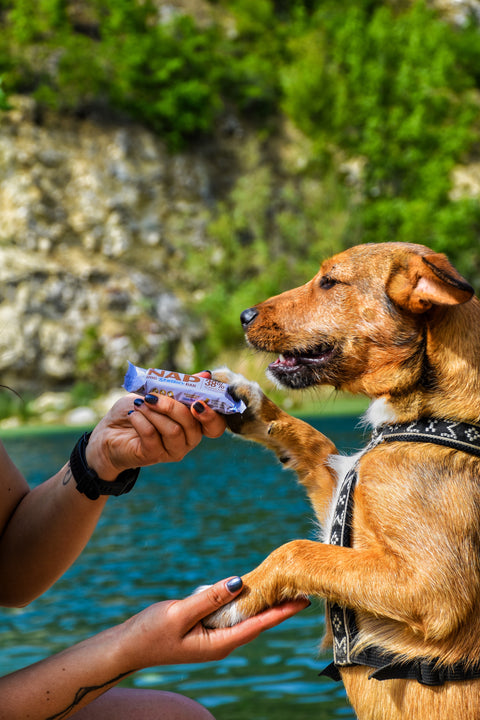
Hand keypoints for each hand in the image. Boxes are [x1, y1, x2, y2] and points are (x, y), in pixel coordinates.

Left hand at [86, 373, 226, 479]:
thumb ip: (182, 386)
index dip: (212, 416)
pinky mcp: (153, 456)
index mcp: (194, 424)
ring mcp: (172, 451)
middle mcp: (188, 440)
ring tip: (140, 404)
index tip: (198, 402)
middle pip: (192, 425)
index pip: (215, 426)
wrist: (109, 432)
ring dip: (154, 412)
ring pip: (174, 430)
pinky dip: (141, 420)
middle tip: (153, 396)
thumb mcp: (159, 392)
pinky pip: (153, 435)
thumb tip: (206, 374)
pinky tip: (133, 414)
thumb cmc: (137, 409)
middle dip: (172, 406)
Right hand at [121, 577, 310, 667]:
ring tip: (285, 588)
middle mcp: (221, 644)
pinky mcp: (206, 631)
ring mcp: (214, 639)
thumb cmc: (150, 632)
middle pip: (257, 622)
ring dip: (263, 604)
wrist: (129, 647)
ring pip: (245, 619)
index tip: (302, 601)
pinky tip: (252, 592)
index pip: (258, 625)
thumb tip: (238, 582)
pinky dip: (243, 603)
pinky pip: (231, 616)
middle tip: (302, 589)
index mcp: (218, 644)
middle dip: (279, 607)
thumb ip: (210, 598)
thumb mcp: (180, 613)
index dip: (281, 612)